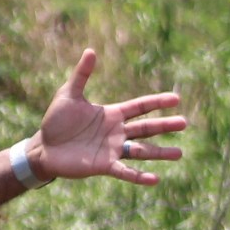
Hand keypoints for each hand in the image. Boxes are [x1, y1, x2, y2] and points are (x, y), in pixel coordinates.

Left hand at [34, 49, 186, 186]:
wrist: (44, 147)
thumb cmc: (56, 121)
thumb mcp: (68, 94)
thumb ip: (81, 75)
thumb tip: (90, 50)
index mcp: (112, 114)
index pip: (140, 106)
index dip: (157, 102)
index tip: (176, 99)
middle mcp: (117, 132)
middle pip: (146, 128)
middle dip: (165, 125)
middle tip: (185, 123)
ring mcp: (112, 150)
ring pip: (141, 151)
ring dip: (160, 153)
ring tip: (179, 153)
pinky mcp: (104, 166)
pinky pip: (125, 172)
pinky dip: (139, 176)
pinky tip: (155, 179)